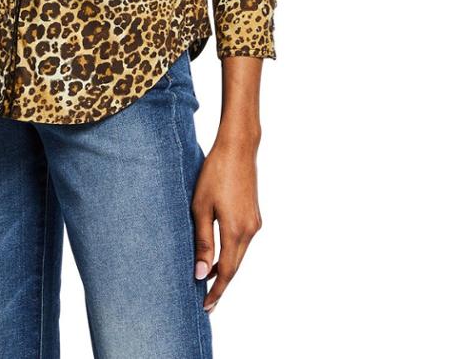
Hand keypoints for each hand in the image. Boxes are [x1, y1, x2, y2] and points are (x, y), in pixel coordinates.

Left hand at [191, 125, 261, 311]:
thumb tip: (202, 274)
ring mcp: (255, 222)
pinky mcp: (254, 214)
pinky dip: (231, 252)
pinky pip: (242, 241)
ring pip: (239, 254)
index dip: (216, 291)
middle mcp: (250, 230)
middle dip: (221, 284)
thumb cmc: (214, 174)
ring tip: (207, 279)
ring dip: (226, 267)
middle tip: (205, 301)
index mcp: (236, 230)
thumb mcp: (201, 207)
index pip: (227, 271)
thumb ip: (203, 242)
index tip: (205, 307)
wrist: (238, 148)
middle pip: (235, 266)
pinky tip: (218, 254)